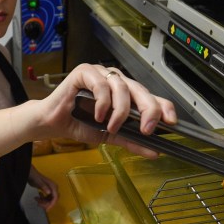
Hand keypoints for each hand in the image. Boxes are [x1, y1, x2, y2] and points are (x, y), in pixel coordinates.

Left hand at [28, 167, 57, 210]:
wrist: (32, 174)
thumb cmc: (35, 177)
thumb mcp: (39, 182)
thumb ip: (44, 187)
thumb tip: (49, 192)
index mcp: (53, 187)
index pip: (55, 198)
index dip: (52, 204)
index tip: (47, 209)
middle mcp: (54, 188)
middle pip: (53, 200)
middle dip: (46, 204)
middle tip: (39, 204)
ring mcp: (51, 190)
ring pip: (50, 200)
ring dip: (43, 202)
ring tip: (36, 199)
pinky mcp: (47, 190)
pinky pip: (47, 198)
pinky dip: (42, 199)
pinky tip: (38, 197)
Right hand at [33, 64, 176, 158]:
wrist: (52, 124)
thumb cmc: (78, 124)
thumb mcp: (110, 136)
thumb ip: (131, 141)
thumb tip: (154, 151)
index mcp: (124, 94)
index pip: (150, 95)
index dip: (163, 106)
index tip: (171, 122)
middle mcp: (115, 81)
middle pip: (141, 89)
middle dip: (148, 109)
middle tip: (147, 129)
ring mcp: (100, 74)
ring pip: (122, 86)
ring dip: (120, 110)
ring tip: (111, 126)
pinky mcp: (84, 72)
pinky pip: (102, 83)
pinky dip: (103, 102)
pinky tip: (98, 115)